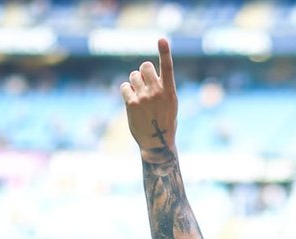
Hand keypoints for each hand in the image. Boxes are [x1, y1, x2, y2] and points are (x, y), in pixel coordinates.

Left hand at [121, 38, 179, 160]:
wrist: (157, 143)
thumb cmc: (165, 121)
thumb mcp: (170, 103)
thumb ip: (162, 87)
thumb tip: (144, 73)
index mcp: (170, 91)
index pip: (168, 67)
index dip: (165, 52)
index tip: (162, 39)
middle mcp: (157, 92)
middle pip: (145, 66)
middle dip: (143, 72)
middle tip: (145, 83)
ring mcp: (144, 97)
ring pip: (133, 75)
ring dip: (135, 82)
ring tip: (140, 96)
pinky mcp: (131, 103)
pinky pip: (125, 87)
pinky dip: (127, 91)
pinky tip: (132, 102)